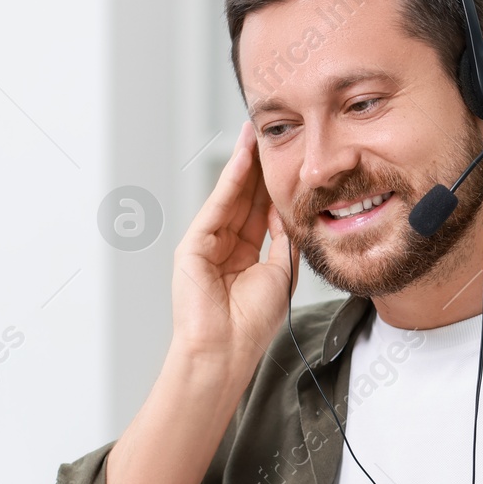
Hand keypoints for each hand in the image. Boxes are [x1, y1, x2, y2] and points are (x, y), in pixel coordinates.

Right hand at [170, 121, 295, 376]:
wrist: (225, 349)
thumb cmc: (253, 324)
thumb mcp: (280, 274)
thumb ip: (283, 240)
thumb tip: (289, 209)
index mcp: (248, 259)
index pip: (262, 213)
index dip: (273, 186)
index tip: (287, 159)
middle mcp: (226, 248)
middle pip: (245, 199)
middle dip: (258, 167)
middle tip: (271, 134)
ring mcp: (208, 245)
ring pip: (230, 197)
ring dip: (244, 165)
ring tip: (256, 134)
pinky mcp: (193, 245)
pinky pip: (217, 205)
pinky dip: (230, 181)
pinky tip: (243, 159)